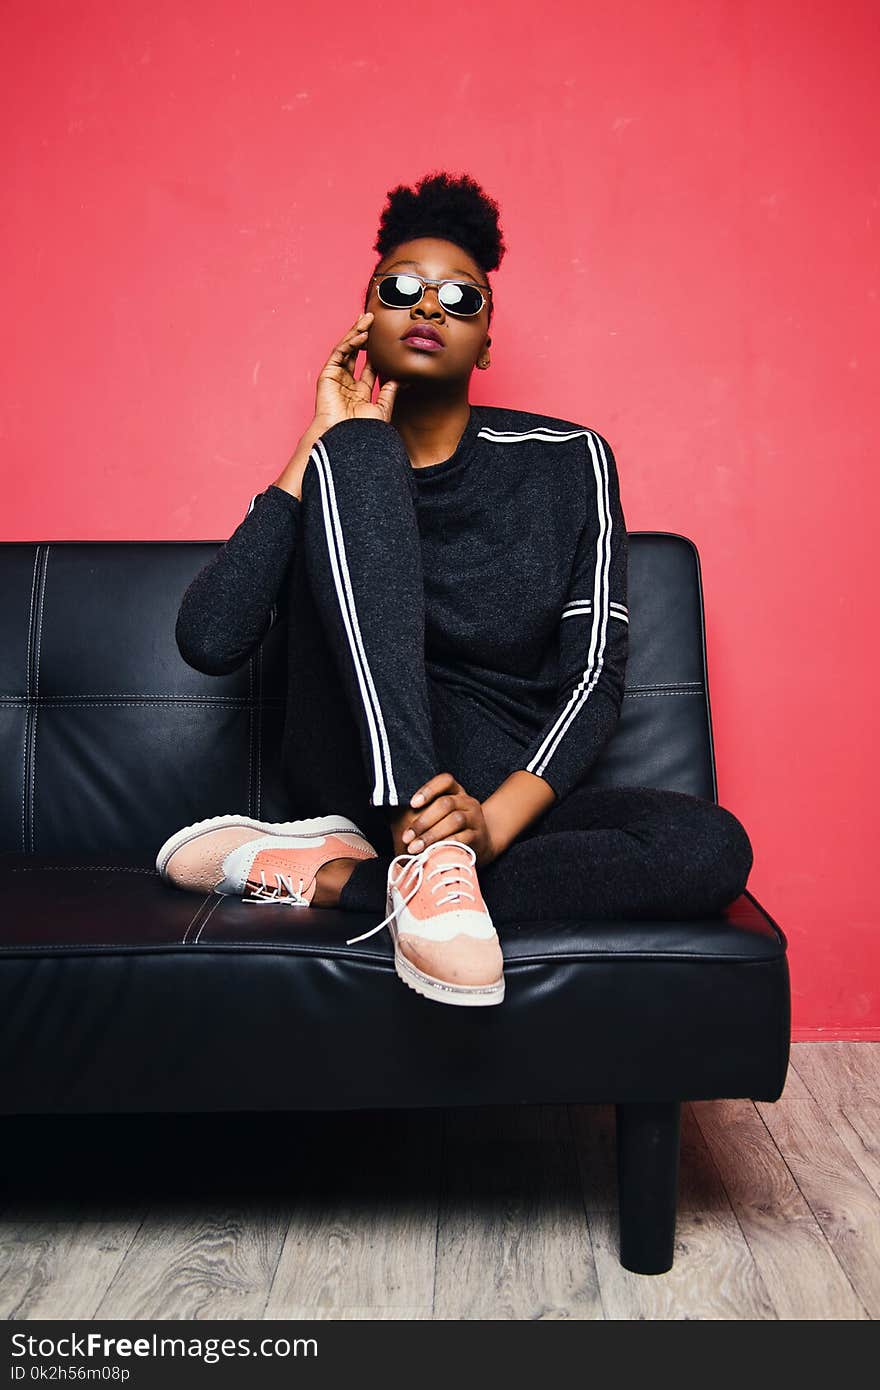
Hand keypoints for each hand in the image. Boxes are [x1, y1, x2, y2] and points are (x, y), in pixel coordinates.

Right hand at [312, 311, 398, 431]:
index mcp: (359, 394)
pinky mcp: (327, 376)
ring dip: (356, 333)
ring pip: (347, 350)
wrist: (347, 439)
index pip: (369, 368)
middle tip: (373, 321)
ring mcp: (336, 380)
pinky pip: (339, 354)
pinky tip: (361, 335)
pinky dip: (350, 343)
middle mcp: (347, 385)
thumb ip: (389, 392)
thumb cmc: (363, 431)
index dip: (376, 353)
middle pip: (356, 355)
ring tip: (367, 320)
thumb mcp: (382, 409)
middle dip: (364, 337)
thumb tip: (400, 379)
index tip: (385, 339)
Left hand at [402, 773, 503, 867]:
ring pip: (454, 820)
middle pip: (446, 803)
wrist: (478, 845)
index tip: (412, 804)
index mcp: (456, 792)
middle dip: (423, 821)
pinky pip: (463, 838)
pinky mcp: (478, 837)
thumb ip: (417, 808)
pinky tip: (432, 852)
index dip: (428, 790)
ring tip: (415, 848)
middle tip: (406, 837)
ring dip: (431, 834)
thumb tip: (381, 803)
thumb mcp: (436, 814)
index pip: (445, 781)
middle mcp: (467, 802)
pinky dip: (445, 844)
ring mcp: (475, 819)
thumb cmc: (447, 828)